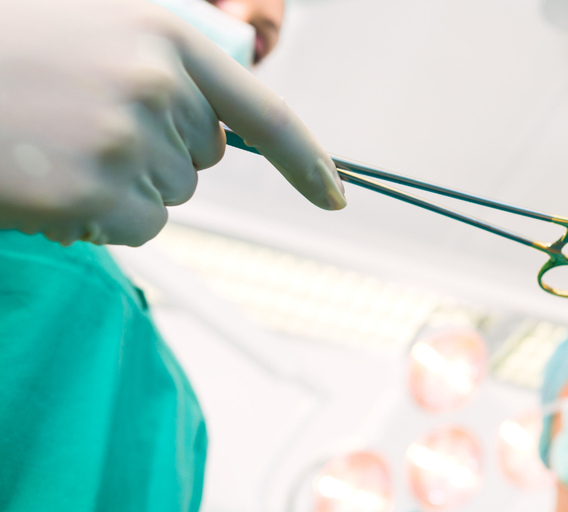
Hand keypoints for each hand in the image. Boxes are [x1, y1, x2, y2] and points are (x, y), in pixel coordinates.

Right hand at [0, 0, 344, 246]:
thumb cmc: (7, 53)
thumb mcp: (91, 29)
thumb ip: (162, 70)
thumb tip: (215, 134)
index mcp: (164, 36)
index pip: (262, 111)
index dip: (307, 159)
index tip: (336, 195)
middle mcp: (159, 85)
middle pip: (203, 161)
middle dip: (156, 156)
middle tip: (79, 125)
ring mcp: (129, 139)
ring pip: (167, 198)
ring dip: (119, 187)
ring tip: (53, 145)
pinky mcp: (96, 191)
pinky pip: (136, 228)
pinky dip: (98, 219)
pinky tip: (48, 181)